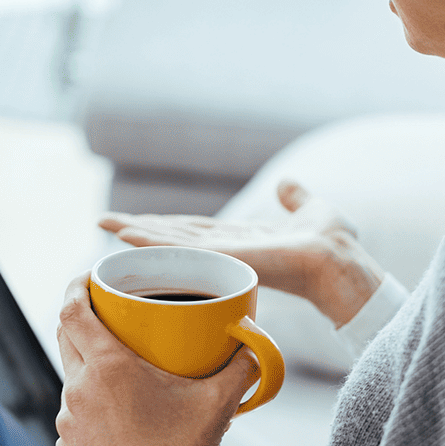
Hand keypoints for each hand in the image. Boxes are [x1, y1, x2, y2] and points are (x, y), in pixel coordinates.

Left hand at [55, 275, 256, 445]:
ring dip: (87, 367)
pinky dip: (89, 405)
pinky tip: (116, 413)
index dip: (73, 286)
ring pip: (71, 378)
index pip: (71, 310)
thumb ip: (241, 365)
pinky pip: (74, 414)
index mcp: (108, 368)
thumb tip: (256, 343)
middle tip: (104, 313)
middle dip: (81, 320)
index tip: (86, 277)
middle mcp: (78, 390)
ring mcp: (69, 422)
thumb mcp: (219, 403)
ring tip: (117, 369)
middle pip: (66, 338)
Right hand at [100, 180, 385, 326]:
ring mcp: (224, 256)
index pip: (195, 231)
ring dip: (137, 234)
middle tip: (103, 222)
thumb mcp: (311, 210)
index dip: (165, 225)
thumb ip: (295, 198)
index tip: (137, 221)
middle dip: (139, 230)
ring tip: (105, 225)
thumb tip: (286, 184)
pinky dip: (152, 242)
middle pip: (174, 237)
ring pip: (171, 243)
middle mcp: (227, 249)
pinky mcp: (224, 257)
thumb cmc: (334, 246)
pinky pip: (182, 249)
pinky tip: (128, 235)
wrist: (341, 261)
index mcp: (242, 240)